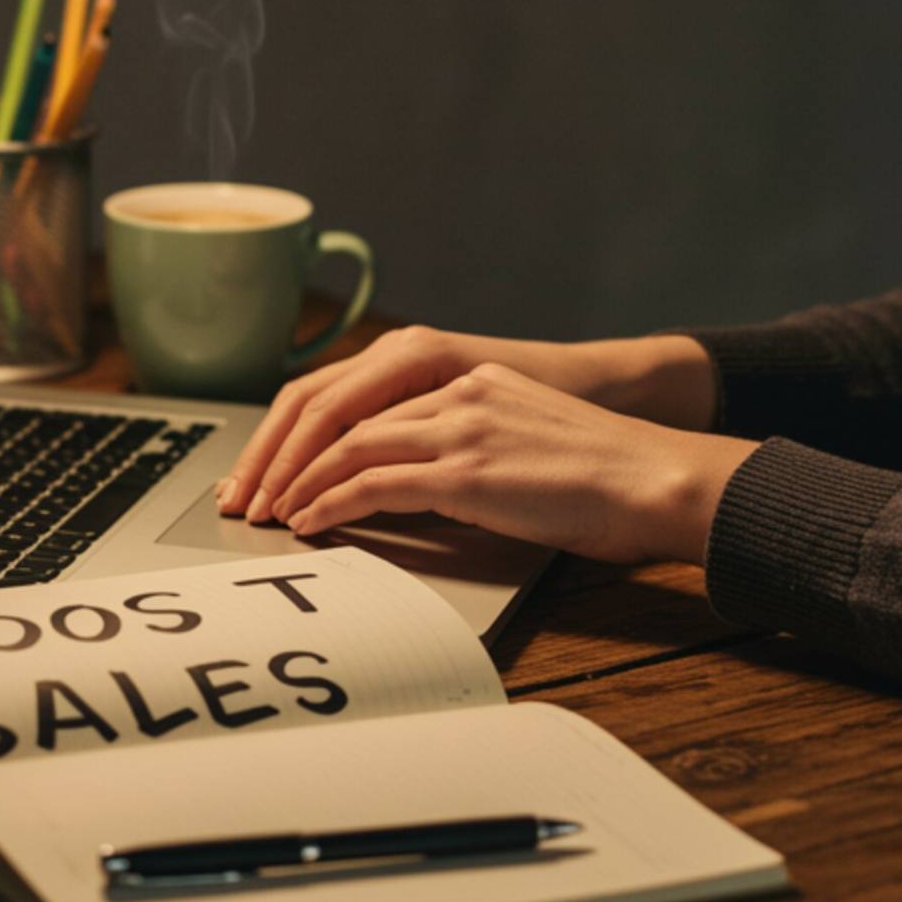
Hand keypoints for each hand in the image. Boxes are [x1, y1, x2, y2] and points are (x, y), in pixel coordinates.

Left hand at [219, 323, 718, 524]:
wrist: (656, 476)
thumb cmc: (603, 473)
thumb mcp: (523, 438)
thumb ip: (469, 444)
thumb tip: (418, 484)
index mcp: (465, 377)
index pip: (356, 390)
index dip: (302, 427)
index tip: (271, 463)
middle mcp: (454, 391)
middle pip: (335, 409)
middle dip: (280, 453)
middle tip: (245, 493)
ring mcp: (460, 426)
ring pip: (346, 443)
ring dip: (295, 482)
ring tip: (267, 513)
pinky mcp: (468, 470)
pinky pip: (374, 483)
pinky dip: (330, 503)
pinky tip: (308, 523)